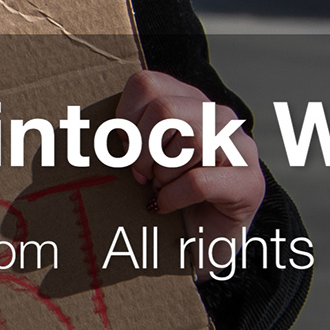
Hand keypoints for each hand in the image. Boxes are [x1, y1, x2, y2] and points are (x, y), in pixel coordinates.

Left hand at [115, 67, 266, 257]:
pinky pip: (198, 181)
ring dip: (162, 174)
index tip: (125, 151)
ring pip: (190, 140)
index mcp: (191, 102)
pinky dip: (172, 198)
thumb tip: (79, 132)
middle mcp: (221, 116)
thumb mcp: (135, 157)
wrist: (198, 244)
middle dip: (141, 150)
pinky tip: (166, 207)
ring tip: (161, 190)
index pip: (147, 84)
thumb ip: (119, 134)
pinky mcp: (250, 184)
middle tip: (141, 177)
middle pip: (165, 110)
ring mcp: (241, 148)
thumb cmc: (161, 196)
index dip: (124, 119)